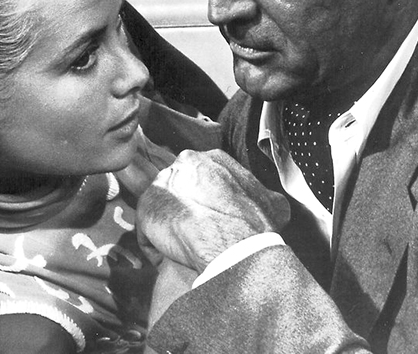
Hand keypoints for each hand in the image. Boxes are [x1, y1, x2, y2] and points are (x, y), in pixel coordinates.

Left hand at [136, 149, 289, 272]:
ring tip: (185, 251)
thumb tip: (270, 202)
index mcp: (210, 159)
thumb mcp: (271, 202)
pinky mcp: (146, 209)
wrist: (233, 241)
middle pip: (178, 190)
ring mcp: (162, 185)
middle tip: (198, 235)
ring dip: (170, 231)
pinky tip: (172, 259)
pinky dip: (158, 249)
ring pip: (163, 211)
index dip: (205, 201)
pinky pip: (148, 233)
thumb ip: (261, 195)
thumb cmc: (253, 222)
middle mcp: (182, 164)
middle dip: (186, 211)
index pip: (199, 177)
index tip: (212, 219)